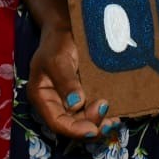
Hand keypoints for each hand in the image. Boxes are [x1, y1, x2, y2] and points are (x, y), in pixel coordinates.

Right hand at [27, 22, 111, 140]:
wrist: (68, 27)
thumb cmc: (58, 41)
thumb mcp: (58, 58)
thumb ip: (65, 81)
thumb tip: (76, 104)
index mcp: (42, 97)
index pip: (56, 122)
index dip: (74, 130)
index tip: (93, 129)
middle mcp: (55, 103)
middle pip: (72, 125)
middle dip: (91, 124)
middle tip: (106, 111)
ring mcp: (70, 101)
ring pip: (85, 122)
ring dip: (100, 123)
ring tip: (115, 119)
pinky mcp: (84, 96)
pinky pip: (93, 112)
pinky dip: (104, 116)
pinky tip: (116, 114)